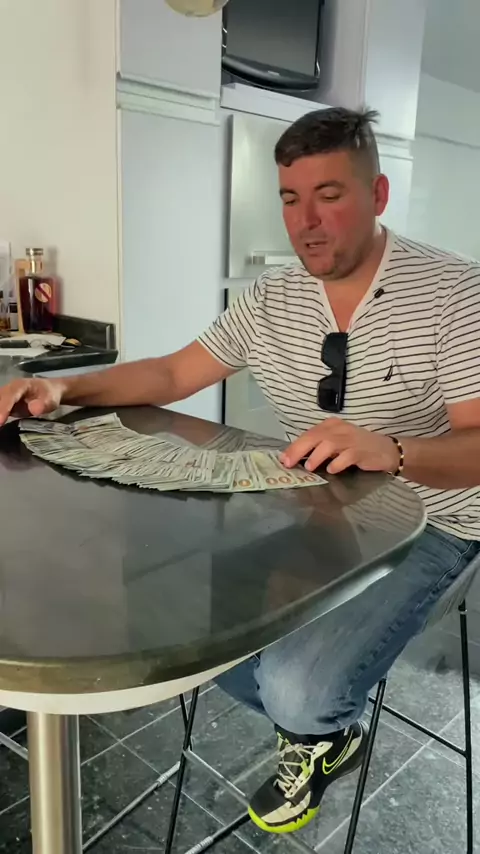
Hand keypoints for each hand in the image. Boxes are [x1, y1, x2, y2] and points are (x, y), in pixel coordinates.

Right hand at [0, 378, 65, 425]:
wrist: (50, 390)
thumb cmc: (50, 395)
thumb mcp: (51, 400)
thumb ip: (44, 405)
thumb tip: (33, 409)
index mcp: (20, 385)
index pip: (9, 396)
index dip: (3, 408)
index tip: (0, 421)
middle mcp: (9, 389)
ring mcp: (6, 395)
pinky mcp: (5, 403)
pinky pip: (0, 407)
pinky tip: (0, 424)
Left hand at [280, 418, 399, 474]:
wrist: (386, 450)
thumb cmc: (357, 448)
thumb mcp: (336, 444)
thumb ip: (319, 448)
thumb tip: (296, 459)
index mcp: (331, 425)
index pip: (308, 434)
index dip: (294, 446)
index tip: (283, 459)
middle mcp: (340, 429)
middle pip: (315, 436)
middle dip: (299, 450)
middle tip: (288, 463)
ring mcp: (351, 439)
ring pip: (329, 443)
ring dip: (317, 455)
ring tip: (309, 467)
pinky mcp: (362, 450)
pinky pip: (347, 456)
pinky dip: (338, 463)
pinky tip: (332, 470)